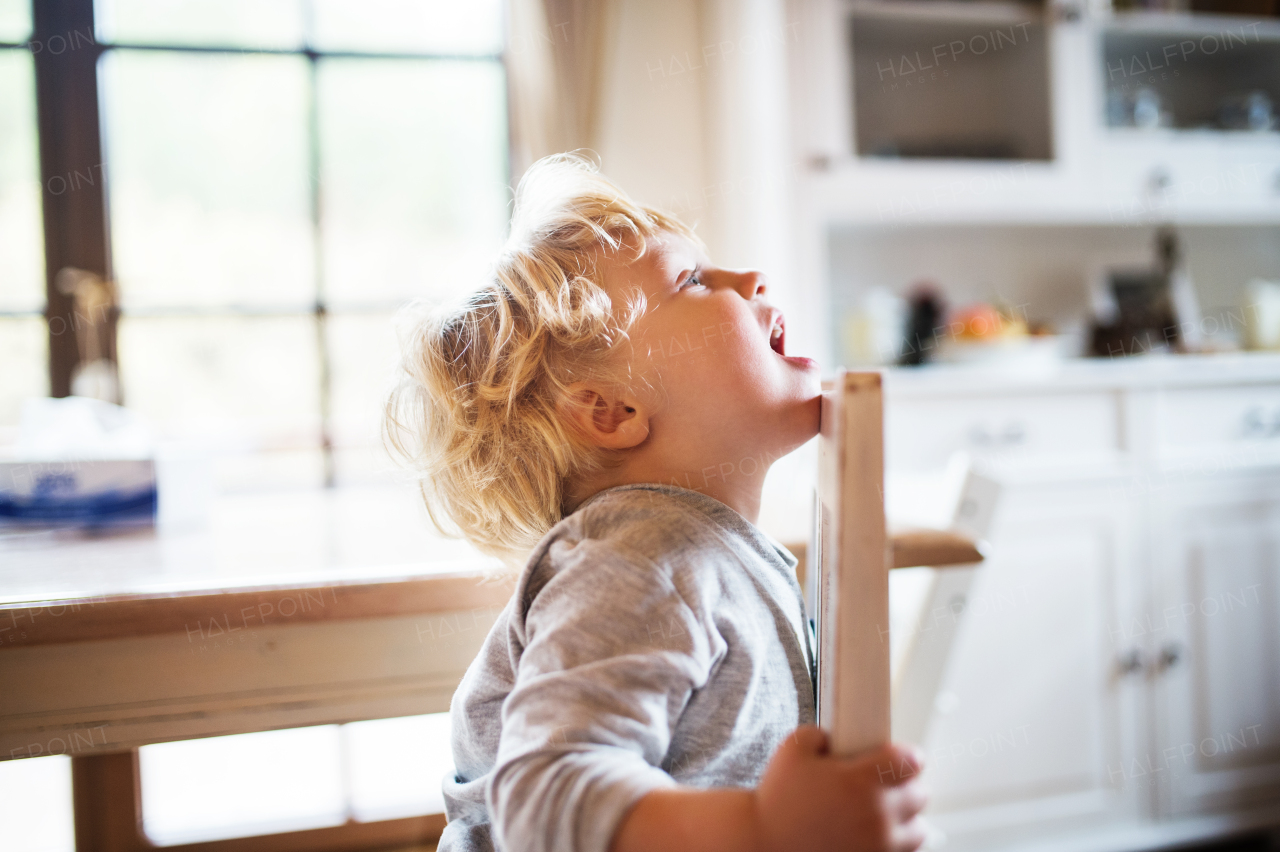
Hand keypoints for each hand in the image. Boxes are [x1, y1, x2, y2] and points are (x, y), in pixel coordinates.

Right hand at [752, 726, 928, 851]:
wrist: (763, 845)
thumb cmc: (775, 798)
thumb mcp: (791, 750)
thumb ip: (818, 734)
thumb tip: (834, 737)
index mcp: (860, 781)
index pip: (910, 761)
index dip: (909, 755)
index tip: (904, 757)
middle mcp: (876, 816)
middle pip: (919, 795)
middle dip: (907, 785)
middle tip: (892, 784)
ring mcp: (878, 847)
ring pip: (918, 830)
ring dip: (908, 819)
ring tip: (889, 813)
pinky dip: (898, 844)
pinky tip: (880, 836)